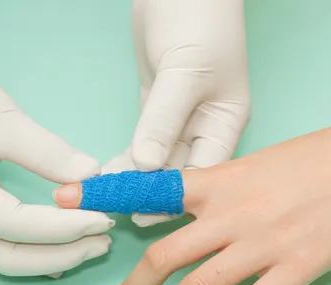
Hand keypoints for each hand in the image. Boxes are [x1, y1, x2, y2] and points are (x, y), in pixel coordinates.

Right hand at [0, 7, 113, 276]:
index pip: (22, 226)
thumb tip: (93, 177)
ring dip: (52, 256)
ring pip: (8, 258)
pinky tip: (64, 246)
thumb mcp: (6, 121)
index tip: (104, 216)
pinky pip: (3, 245)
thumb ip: (50, 154)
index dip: (67, 227)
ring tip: (93, 243)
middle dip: (63, 254)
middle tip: (104, 240)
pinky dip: (36, 250)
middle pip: (13, 259)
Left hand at [56, 104, 330, 284]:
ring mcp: (264, 244)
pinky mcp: (297, 268)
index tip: (67, 198)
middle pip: (165, 256)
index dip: (105, 195)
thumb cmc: (324, 155)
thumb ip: (226, 188)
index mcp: (222, 181)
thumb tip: (201, 210)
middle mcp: (233, 214)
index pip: (151, 190)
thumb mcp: (264, 161)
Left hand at [104, 0, 250, 226]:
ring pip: (157, 160)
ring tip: (105, 197)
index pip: (204, 173)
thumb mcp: (185, 73)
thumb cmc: (197, 21)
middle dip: (149, 192)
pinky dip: (126, 158)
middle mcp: (205, 126)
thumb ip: (164, 121)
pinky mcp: (156, 108)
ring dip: (133, 178)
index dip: (177, 198)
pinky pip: (142, 142)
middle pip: (179, 172)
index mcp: (225, 123)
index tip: (145, 217)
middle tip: (116, 212)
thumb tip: (145, 166)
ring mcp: (179, 118)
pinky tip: (108, 174)